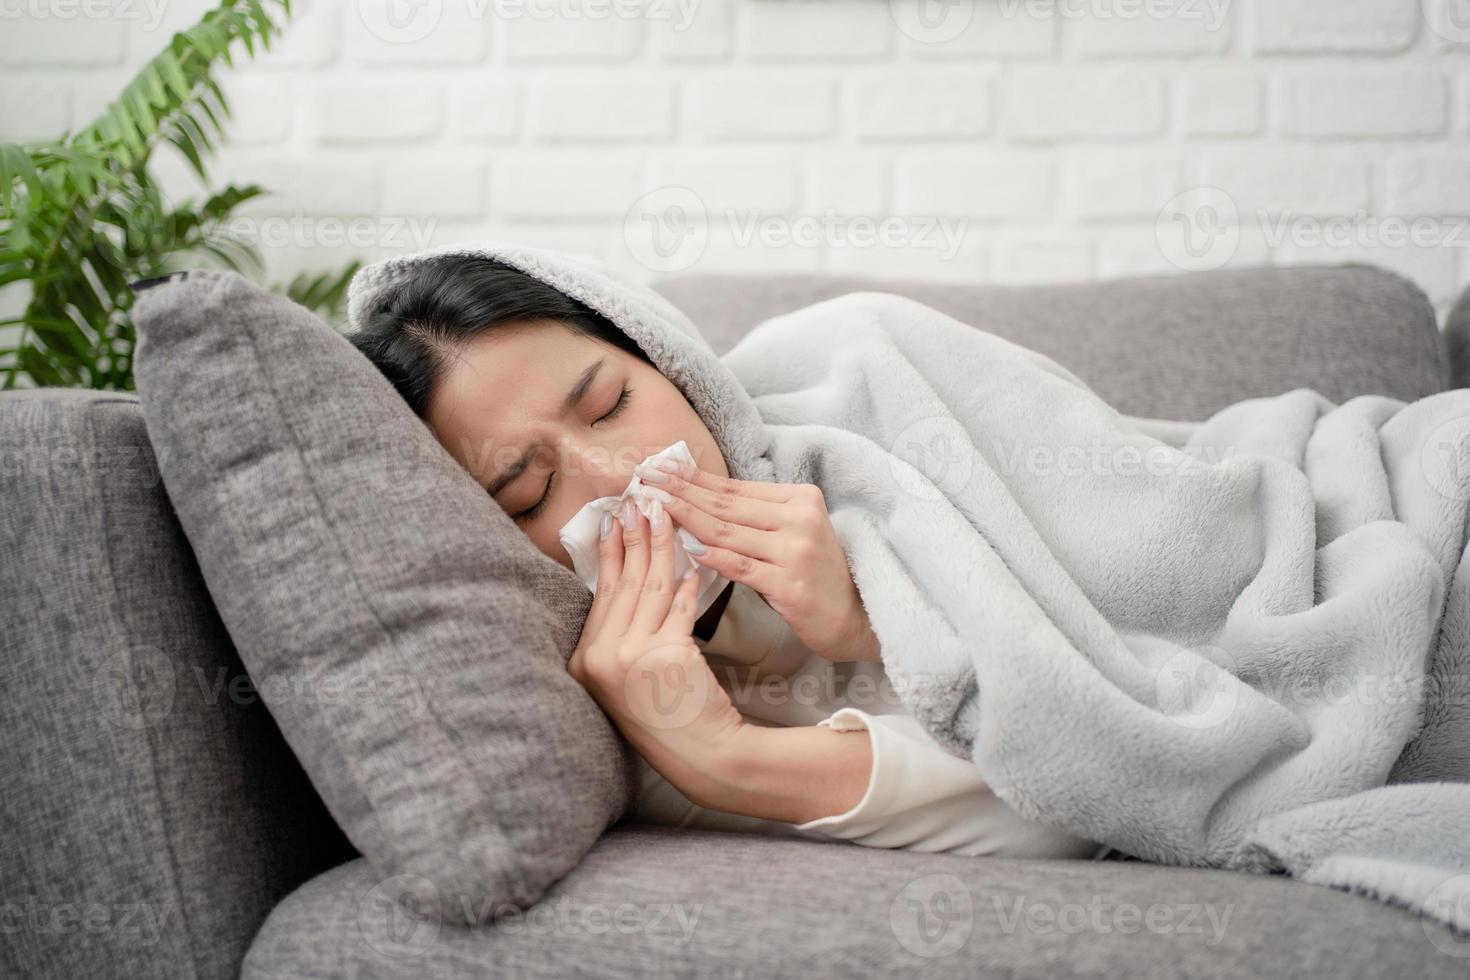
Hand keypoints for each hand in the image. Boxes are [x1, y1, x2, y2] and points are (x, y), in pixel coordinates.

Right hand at [567, 498, 747, 808]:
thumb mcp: (629, 672)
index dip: (610, 553)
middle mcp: (600, 657)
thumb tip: (630, 571)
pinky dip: (688, 585)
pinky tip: (694, 566)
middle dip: (635, 538)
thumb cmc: (667, 712)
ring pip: (650, 589)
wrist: (701, 754)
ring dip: (662, 548)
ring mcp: (630, 656)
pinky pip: (678, 608)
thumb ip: (624, 629)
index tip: (616, 520)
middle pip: (624, 584)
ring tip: (669, 518)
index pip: (601, 594)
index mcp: (584, 660)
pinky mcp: (664, 655)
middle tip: (642, 504)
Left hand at [633, 459, 880, 663]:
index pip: (735, 488)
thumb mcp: (793, 535)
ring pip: (728, 532)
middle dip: (680, 490)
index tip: (659, 467)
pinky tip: (687, 547)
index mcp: (801, 499)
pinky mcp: (791, 585)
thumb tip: (699, 501)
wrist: (855, 617)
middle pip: (727, 505)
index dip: (693, 477)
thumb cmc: (817, 575)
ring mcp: (796, 552)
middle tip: (644, 478)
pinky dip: (712, 557)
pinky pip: (742, 567)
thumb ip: (755, 518)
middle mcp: (800, 519)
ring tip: (654, 507)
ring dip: (686, 518)